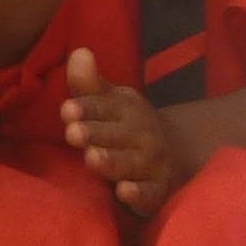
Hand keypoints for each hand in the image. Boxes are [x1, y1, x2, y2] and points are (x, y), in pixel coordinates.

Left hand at [59, 47, 187, 215]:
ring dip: (113, 161)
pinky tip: (124, 192)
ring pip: (131, 164)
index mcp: (127, 111)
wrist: (179, 154)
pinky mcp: (157, 191)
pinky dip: (139, 194)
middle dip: (95, 134)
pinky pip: (150, 194)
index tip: (67, 110)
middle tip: (73, 133)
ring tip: (92, 158)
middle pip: (116, 135)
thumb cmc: (130, 128)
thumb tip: (78, 51)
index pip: (106, 107)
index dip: (88, 109)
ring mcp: (151, 164)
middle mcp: (141, 136)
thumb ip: (90, 85)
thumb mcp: (113, 103)